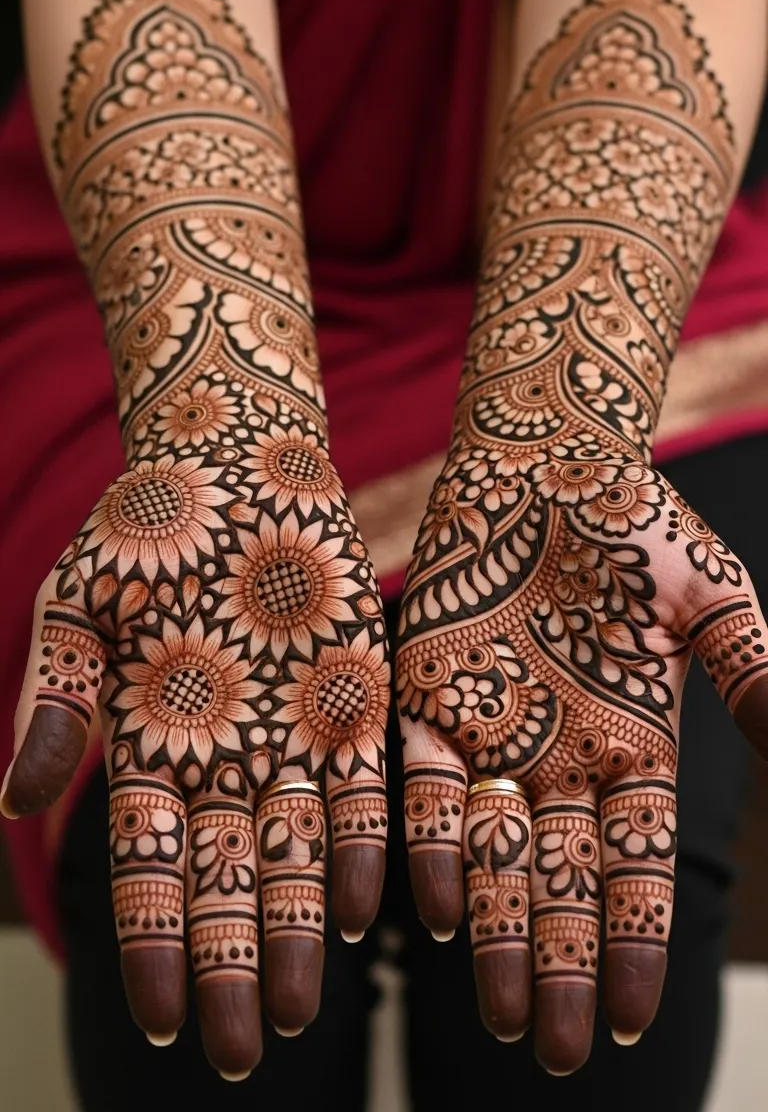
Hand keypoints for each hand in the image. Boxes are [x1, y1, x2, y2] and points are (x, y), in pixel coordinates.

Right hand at [2, 414, 388, 1077]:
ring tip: (297, 1008)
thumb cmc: (144, 529)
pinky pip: (368, 788)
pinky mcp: (357, 700)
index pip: (149, 868)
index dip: (154, 942)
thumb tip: (14, 798)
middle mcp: (226, 760)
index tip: (160, 1018)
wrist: (236, 465)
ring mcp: (295, 734)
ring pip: (299, 853)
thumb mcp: (79, 605)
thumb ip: (55, 699)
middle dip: (230, 966)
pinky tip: (372, 908)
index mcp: (152, 748)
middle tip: (238, 1053)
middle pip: (228, 882)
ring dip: (298, 930)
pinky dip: (369, 846)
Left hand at [396, 438, 767, 1071]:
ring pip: (495, 852)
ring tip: (503, 1014)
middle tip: (558, 1050)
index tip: (631, 1015)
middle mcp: (560, 756)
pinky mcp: (427, 694)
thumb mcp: (713, 604)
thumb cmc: (637, 525)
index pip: (637, 864)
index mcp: (634, 745)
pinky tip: (434, 907)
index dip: (635, 939)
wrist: (546, 457)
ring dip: (499, 931)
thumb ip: (759, 682)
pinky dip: (429, 844)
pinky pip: (422, 786)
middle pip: (565, 881)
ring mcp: (492, 730)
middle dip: (563, 964)